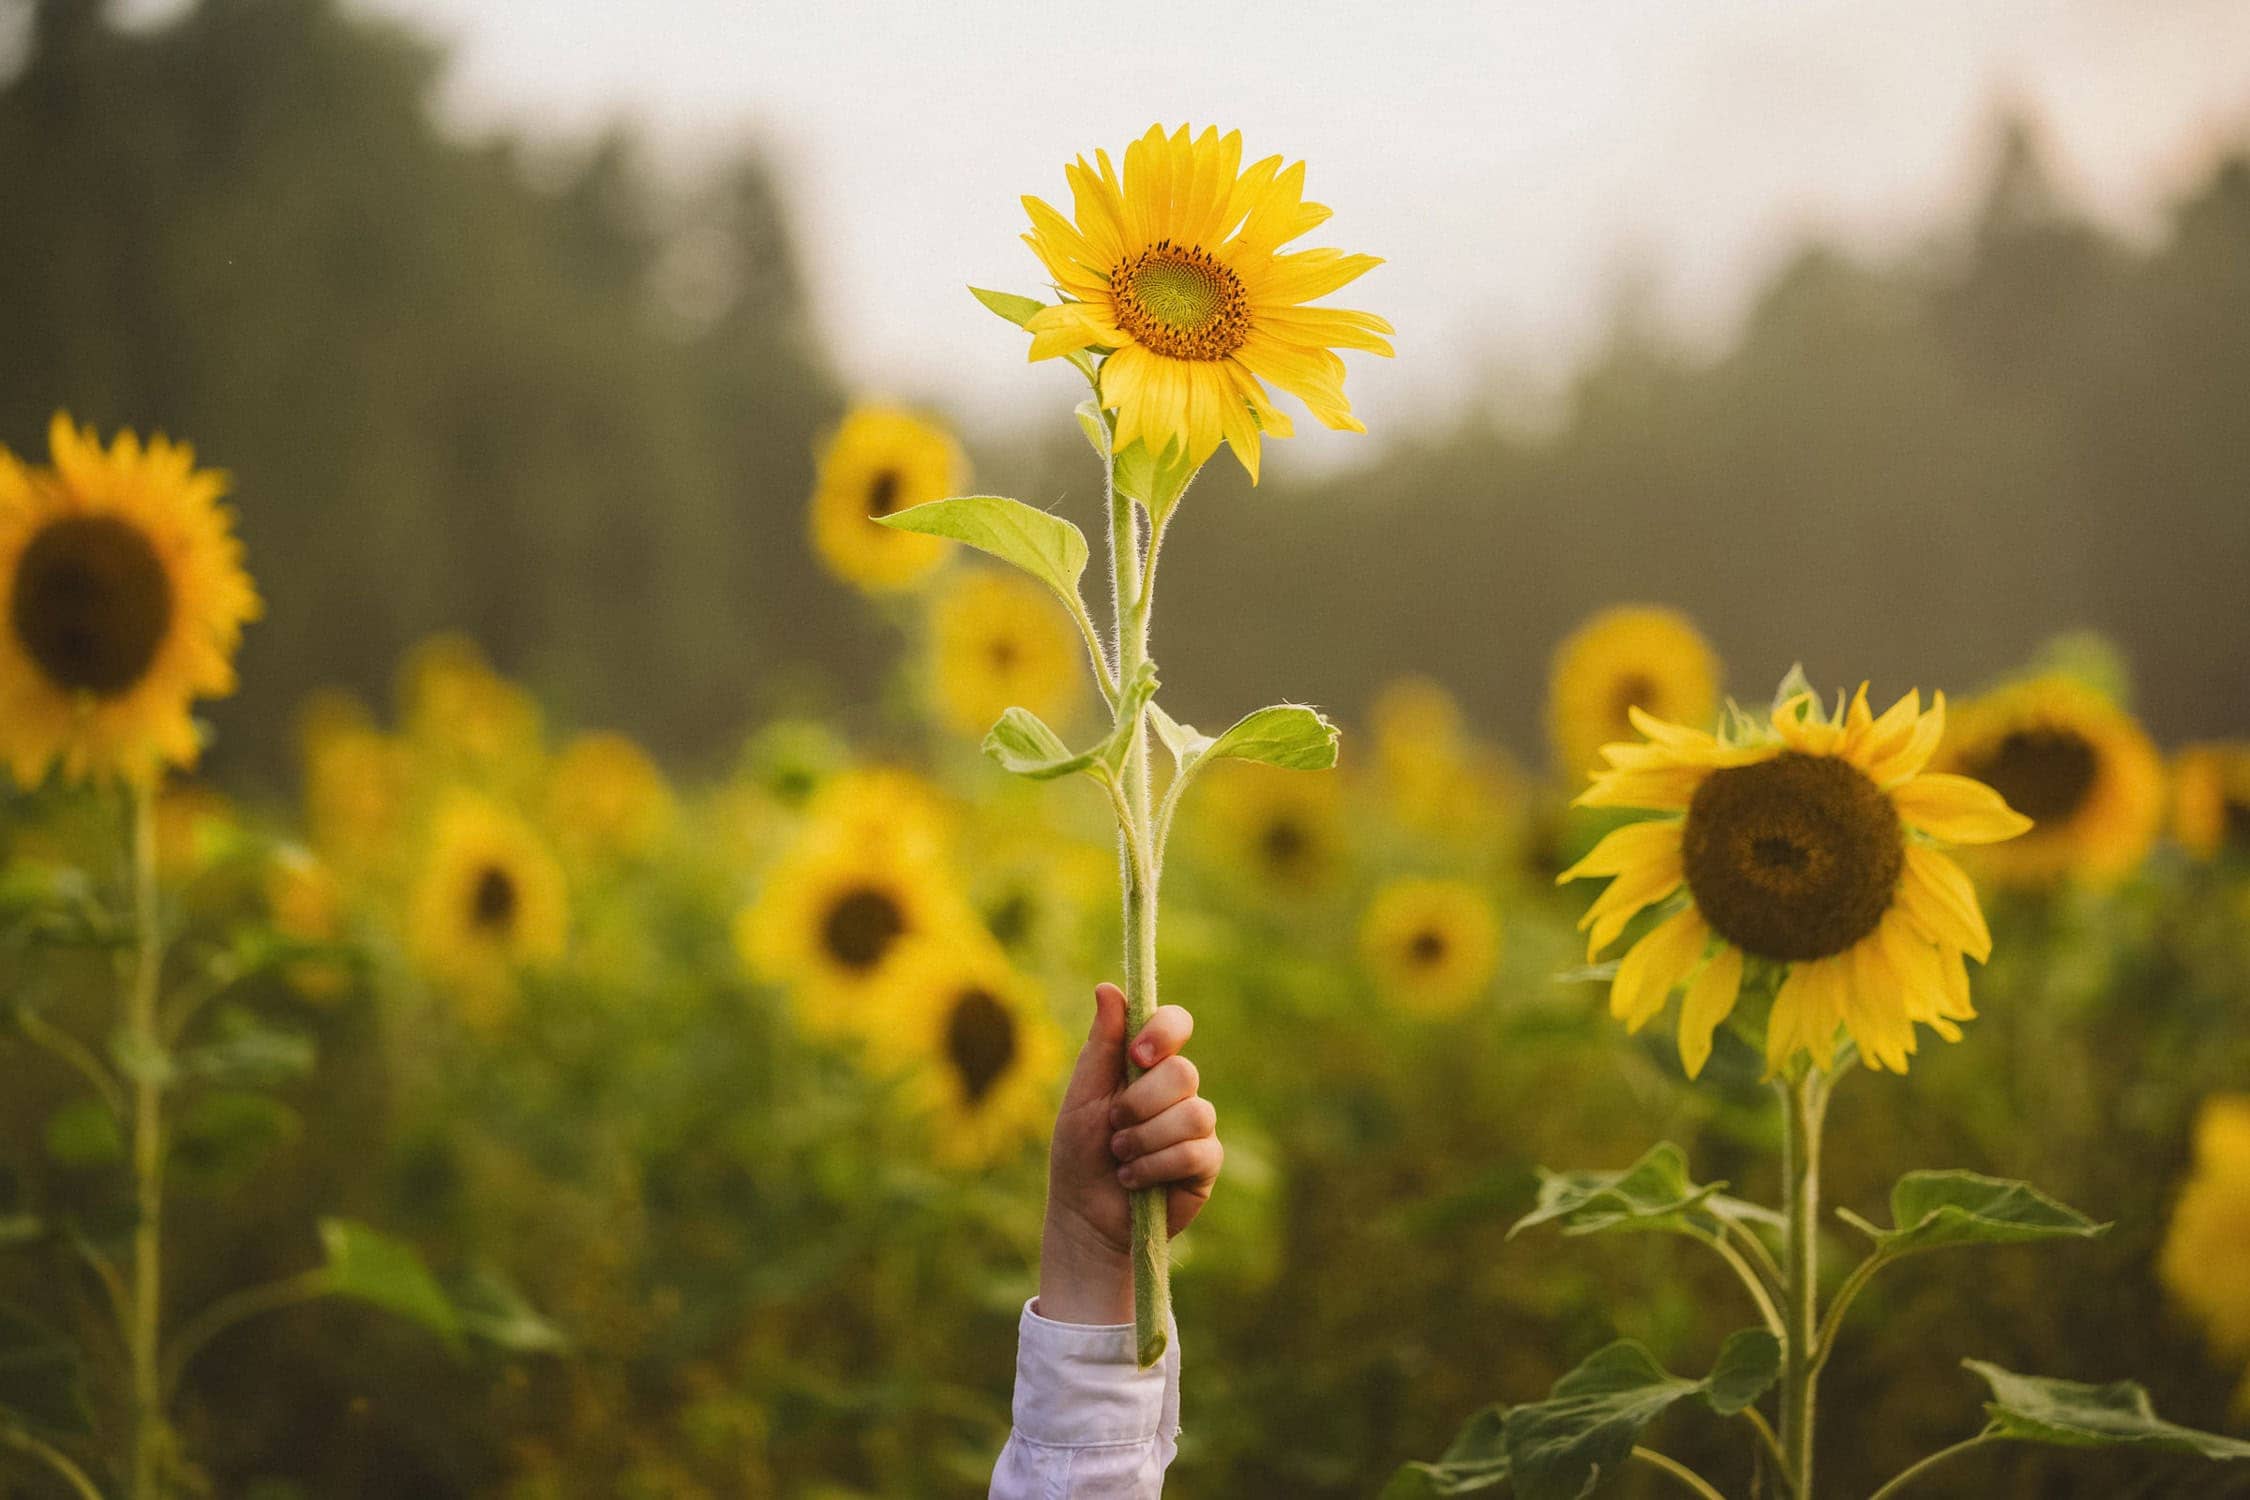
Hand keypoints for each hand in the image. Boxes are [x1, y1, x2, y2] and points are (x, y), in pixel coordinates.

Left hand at [1037, 982, 1220, 1325]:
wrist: (1085, 1217)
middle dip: (1140, 1104)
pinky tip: (1136, 1180)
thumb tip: (1107, 987)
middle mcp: (1177, 1090)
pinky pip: (1197, 1151)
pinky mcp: (1205, 1163)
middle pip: (1184, 1072)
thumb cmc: (1078, 1153)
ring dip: (1146, 1139)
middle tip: (1114, 1126)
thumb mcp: (1083, 1095)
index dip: (1164, 1032)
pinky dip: (1157, 1166)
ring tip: (1121, 1157)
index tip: (1137, 1057)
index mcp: (1146, 1065)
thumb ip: (1101, 1046)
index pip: (1175, 1024)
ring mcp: (1195, 1126)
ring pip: (1194, 1112)